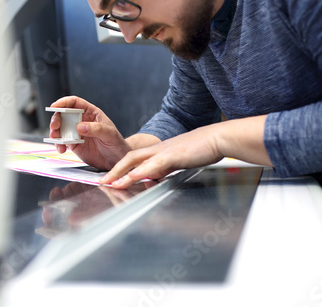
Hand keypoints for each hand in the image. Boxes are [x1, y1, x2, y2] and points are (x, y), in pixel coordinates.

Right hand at [49, 96, 130, 169]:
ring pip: (60, 128)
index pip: (75, 103)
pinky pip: (62, 142)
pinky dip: (58, 144)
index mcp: (91, 113)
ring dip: (54, 132)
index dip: (63, 102)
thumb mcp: (110, 134)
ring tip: (56, 138)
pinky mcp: (73, 144)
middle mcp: (82, 120)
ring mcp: (76, 132)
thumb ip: (96, 129)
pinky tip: (61, 149)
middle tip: (55, 126)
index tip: (54, 106)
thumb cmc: (116, 144)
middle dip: (56, 118)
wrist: (116, 160)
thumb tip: (79, 126)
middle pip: (63, 114)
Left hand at [99, 124, 224, 188]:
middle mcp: (159, 150)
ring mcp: (165, 151)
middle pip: (130, 158)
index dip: (120, 168)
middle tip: (102, 182)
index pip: (134, 159)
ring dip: (122, 172)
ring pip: (137, 160)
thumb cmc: (203, 149)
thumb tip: (152, 179)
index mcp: (160, 151)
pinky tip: (132, 177)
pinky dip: (142, 171)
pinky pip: (154, 163)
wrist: (218, 137)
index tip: (110, 179)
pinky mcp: (175, 155)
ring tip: (110, 183)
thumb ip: (164, 169)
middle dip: (114, 171)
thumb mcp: (179, 161)